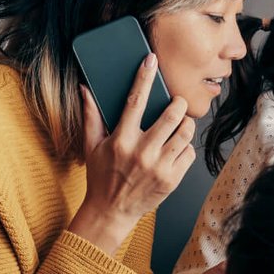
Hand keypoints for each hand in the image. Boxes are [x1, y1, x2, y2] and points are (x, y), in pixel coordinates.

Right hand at [67, 54, 196, 252]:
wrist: (110, 212)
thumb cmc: (101, 177)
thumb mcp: (91, 146)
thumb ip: (90, 116)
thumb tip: (84, 89)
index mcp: (121, 140)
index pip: (135, 101)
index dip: (144, 78)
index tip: (151, 60)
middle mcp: (142, 152)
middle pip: (172, 114)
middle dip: (177, 103)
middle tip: (175, 103)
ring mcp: (159, 167)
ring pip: (186, 132)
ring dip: (185, 124)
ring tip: (177, 125)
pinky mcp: (172, 180)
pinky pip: (189, 153)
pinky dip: (185, 147)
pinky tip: (175, 148)